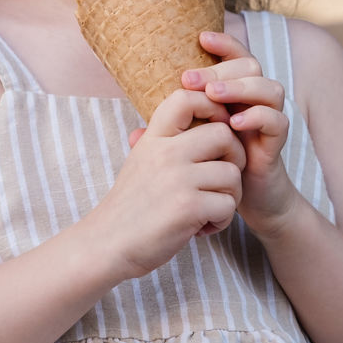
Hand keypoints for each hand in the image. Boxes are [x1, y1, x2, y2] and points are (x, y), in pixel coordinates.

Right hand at [92, 89, 245, 280]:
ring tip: (210, 209)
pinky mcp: (188, 207)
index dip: (211, 105)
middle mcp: (166, 152)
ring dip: (230, 196)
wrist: (108, 244)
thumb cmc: (130, 205)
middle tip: (222, 179)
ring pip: (232, 173)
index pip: (186, 98)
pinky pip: (228, 205)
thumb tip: (193, 116)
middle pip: (224, 134)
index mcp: (154, 137)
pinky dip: (223, 220)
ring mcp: (178, 178)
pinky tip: (204, 227)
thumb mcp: (141, 160)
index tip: (216, 127)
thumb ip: (166, 140)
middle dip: (234, 157)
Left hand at [181, 31, 299, 238]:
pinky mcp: (277, 143)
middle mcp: (255, 99)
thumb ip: (168, 135)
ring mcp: (269, 119)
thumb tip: (132, 135)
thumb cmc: (216, 166)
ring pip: (269, 88)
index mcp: (235, 91)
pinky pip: (277, 121)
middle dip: (221, 68)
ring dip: (241, 87)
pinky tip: (234, 124)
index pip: (235, 55)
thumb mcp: (190, 145)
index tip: (200, 37)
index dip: (223, 42)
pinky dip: (258, 117)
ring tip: (214, 95)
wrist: (246, 200)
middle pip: (250, 65)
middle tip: (192, 79)